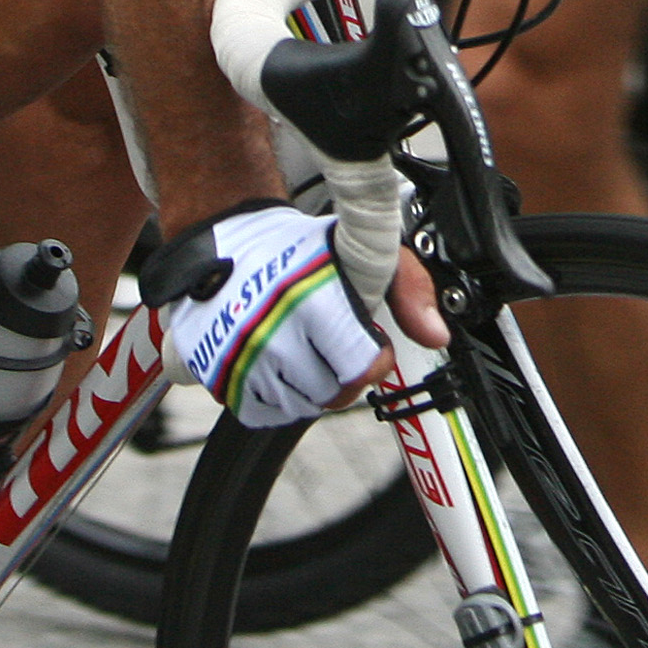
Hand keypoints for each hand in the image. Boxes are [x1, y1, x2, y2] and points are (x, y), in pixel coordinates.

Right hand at [149, 202, 445, 429]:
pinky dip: (274, 396)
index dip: (375, 357)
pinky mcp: (213, 372)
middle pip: (333, 394)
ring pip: (299, 406)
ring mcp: (238, 357)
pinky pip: (260, 412)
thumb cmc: (297, 247)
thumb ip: (409, 288)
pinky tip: (277, 361)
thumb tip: (434, 334)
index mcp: (312, 300)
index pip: (363, 368)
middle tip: (332, 338)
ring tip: (303, 345)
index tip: (368, 338)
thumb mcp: (364, 248)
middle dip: (343, 371)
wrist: (223, 235)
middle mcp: (271, 333)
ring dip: (309, 384)